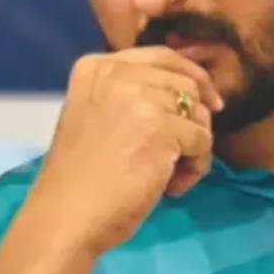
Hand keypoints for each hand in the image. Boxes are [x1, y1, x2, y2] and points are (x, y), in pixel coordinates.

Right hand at [22, 47, 224, 257]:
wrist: (66, 216)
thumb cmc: (79, 177)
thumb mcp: (96, 115)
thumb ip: (132, 95)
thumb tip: (192, 91)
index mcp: (98, 67)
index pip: (163, 57)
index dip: (192, 78)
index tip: (208, 103)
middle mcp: (119, 73)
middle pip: (186, 84)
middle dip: (194, 120)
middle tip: (181, 156)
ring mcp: (141, 98)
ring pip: (198, 113)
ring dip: (193, 148)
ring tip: (169, 176)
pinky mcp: (163, 127)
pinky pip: (203, 142)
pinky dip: (196, 168)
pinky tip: (171, 187)